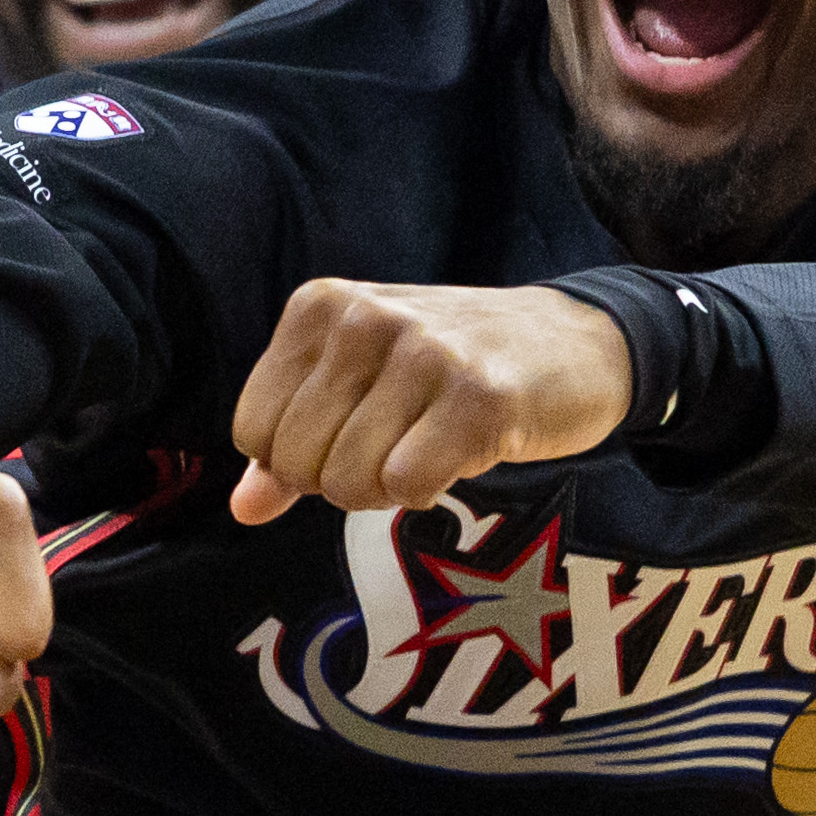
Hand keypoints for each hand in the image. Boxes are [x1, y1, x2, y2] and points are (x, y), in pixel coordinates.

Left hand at [227, 281, 631, 524]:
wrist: (573, 342)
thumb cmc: (449, 367)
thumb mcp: (358, 384)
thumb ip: (290, 442)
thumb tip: (243, 508)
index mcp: (320, 307)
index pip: (252, 431)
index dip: (295, 460)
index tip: (349, 434)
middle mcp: (365, 319)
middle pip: (297, 464)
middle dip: (340, 479)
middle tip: (395, 444)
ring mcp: (424, 353)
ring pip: (349, 481)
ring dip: (386, 488)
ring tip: (426, 444)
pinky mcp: (479, 397)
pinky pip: (408, 487)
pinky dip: (429, 491)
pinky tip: (460, 451)